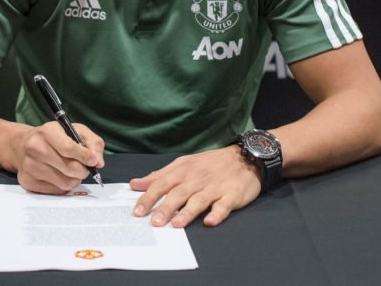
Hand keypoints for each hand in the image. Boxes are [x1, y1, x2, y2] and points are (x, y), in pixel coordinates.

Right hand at [14, 122, 104, 194]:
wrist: (23, 146)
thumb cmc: (53, 138)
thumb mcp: (74, 131)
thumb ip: (92, 143)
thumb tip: (98, 162)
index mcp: (47, 132)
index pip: (68, 148)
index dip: (84, 156)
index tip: (94, 161)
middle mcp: (35, 149)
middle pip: (69, 168)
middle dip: (83, 170)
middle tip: (84, 167)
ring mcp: (30, 166)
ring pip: (65, 183)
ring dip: (74, 179)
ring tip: (70, 170)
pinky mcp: (29, 182)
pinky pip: (57, 191)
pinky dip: (63, 186)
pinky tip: (59, 175)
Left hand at [129, 146, 261, 227]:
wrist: (245, 157)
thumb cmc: (210, 163)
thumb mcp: (183, 164)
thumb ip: (159, 175)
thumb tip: (135, 184)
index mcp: (183, 171)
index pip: (162, 184)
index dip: (149, 197)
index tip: (137, 211)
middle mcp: (197, 179)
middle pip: (178, 194)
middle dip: (165, 207)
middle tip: (154, 222)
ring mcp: (214, 187)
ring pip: (199, 200)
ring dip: (187, 212)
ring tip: (176, 224)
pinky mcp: (232, 195)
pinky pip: (224, 206)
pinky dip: (217, 213)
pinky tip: (210, 221)